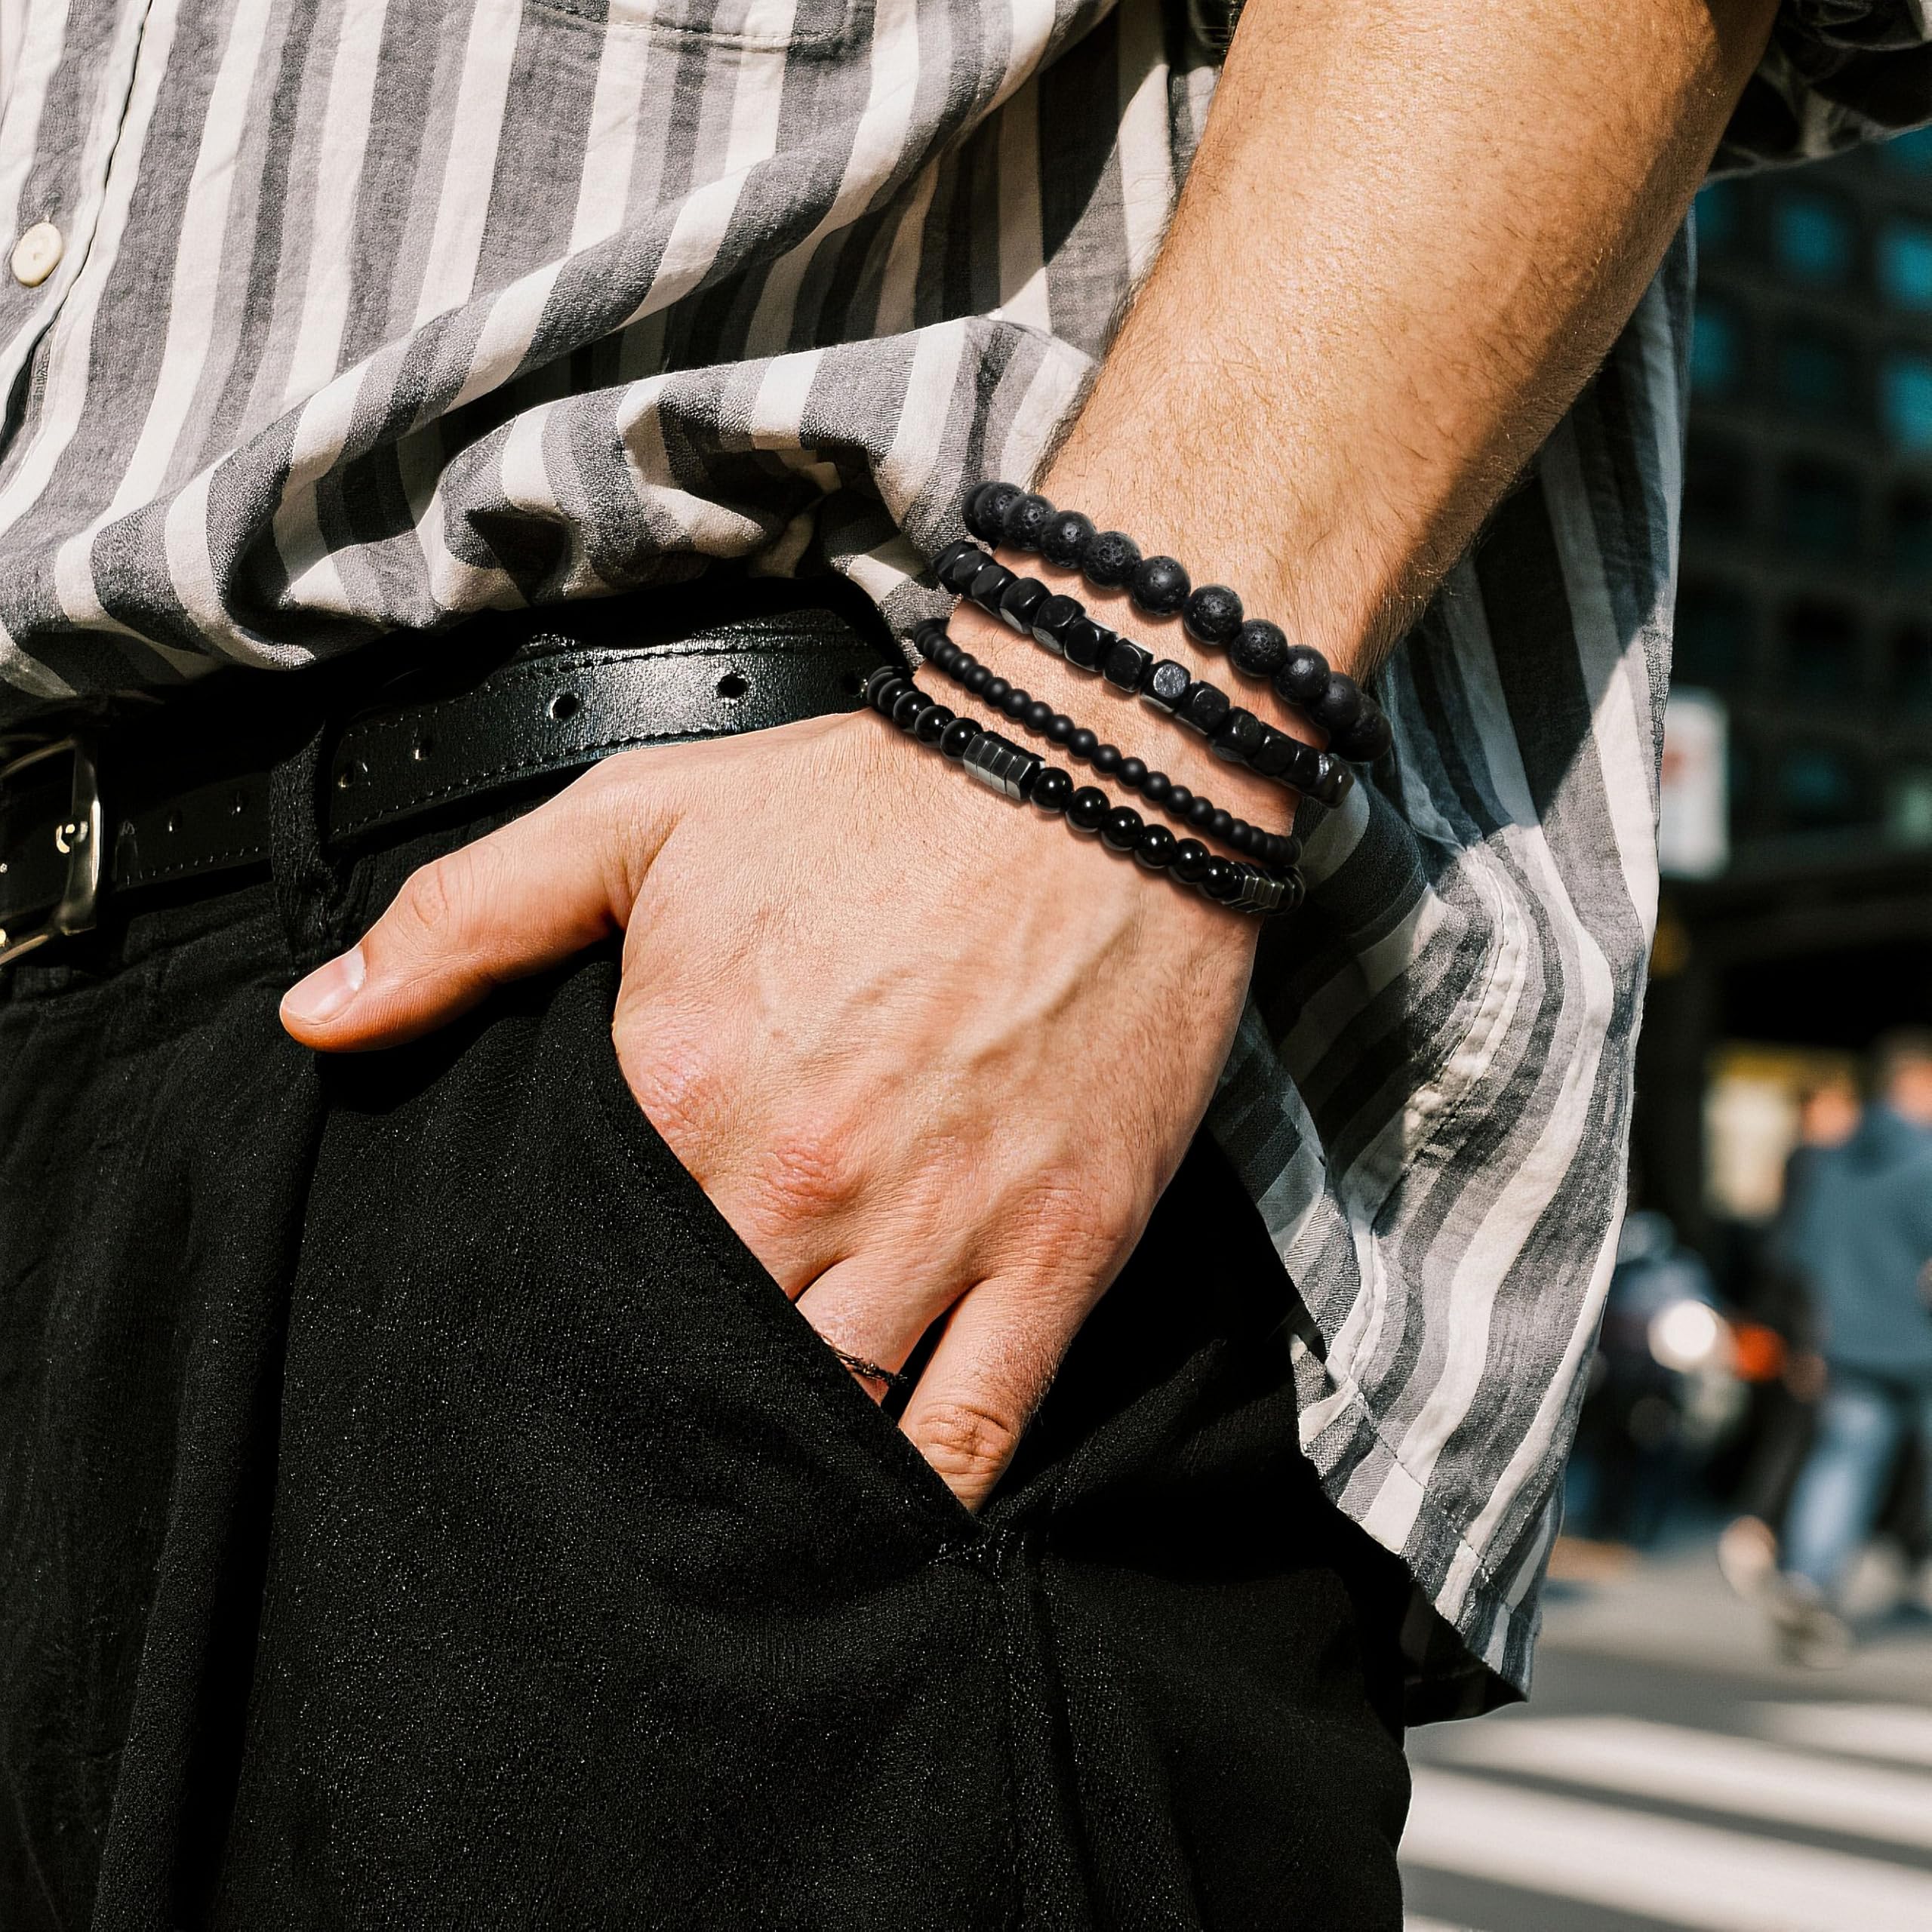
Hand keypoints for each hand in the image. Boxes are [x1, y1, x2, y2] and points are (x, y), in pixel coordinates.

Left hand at [280, 697, 1262, 1506]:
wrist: (1091, 778)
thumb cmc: (868, 803)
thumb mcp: (639, 818)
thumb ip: (468, 918)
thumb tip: (319, 1021)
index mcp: (685, 1089)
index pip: (589, 1268)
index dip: (570, 1315)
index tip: (566, 1341)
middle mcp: (802, 1181)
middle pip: (700, 1360)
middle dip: (665, 1406)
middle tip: (645, 1442)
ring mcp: (937, 1229)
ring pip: (828, 1419)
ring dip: (778, 1469)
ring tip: (741, 1501)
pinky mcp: (1056, 1253)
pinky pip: (977, 1429)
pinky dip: (920, 1499)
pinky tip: (875, 1529)